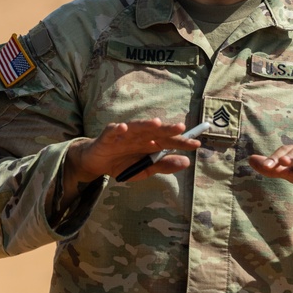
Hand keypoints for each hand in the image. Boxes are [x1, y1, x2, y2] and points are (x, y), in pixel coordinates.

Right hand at [65, 119, 200, 187]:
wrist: (96, 164)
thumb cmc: (121, 163)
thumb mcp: (144, 169)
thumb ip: (163, 166)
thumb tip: (186, 162)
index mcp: (149, 143)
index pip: (167, 141)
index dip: (180, 142)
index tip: (195, 145)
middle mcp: (138, 136)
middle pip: (154, 131)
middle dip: (167, 130)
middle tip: (180, 128)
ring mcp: (123, 135)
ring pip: (135, 128)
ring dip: (145, 125)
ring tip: (156, 123)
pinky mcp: (107, 137)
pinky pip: (112, 132)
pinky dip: (117, 129)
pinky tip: (123, 128)